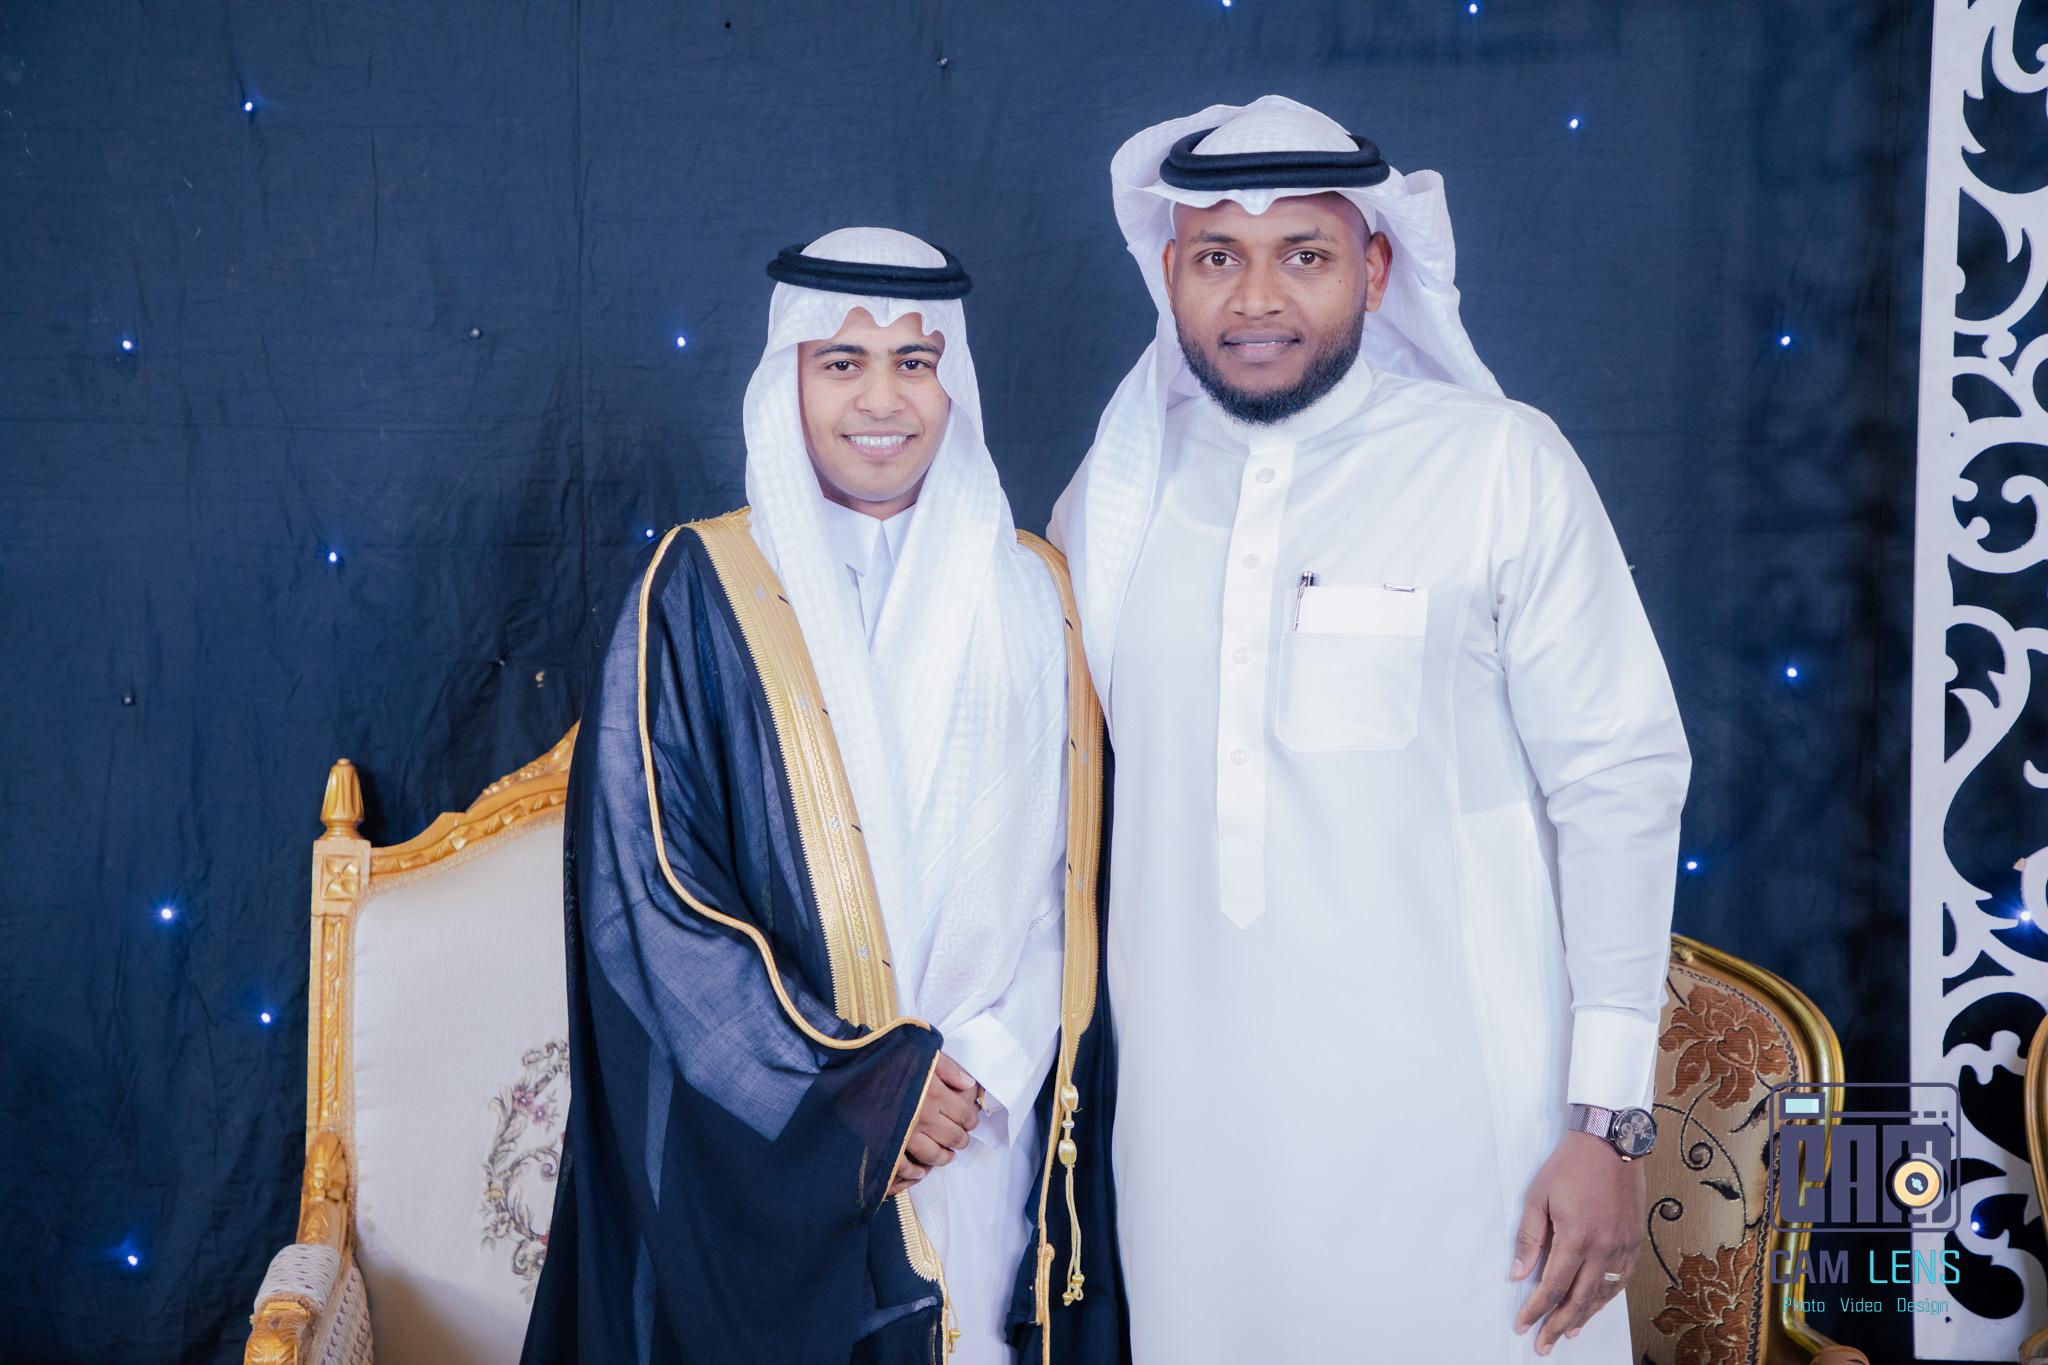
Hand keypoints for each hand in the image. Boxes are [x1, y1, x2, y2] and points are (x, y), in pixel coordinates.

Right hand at [886, 1053, 982, 1196]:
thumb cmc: (889, 1060)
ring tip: (948, 1156)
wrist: (856, 1070)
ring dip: (944, 1158)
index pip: (964, 1115)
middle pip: (953, 1137)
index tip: (970, 1122)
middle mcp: (924, 1116)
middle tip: (962, 1139)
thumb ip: (948, 1068)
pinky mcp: (888, 1142)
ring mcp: (906, 1132)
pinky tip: (921, 1171)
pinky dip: (915, 1172)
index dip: (971, 1121)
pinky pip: (905, 1165)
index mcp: (935, 1094)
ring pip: (934, 1154)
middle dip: (961, 1140)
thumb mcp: (923, 1054)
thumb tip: (968, 1083)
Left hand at [1510, 1130, 1645, 1354]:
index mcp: (1576, 1238)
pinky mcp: (1634, 1241)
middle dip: (1560, 1325)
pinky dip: (1607, 1297)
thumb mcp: (1538, 1197)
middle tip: (1545, 1344)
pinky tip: (1597, 1305)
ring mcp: (1622, 1246)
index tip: (1523, 1325)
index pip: (1553, 1286)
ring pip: (1604, 1294)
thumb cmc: (1569, 1166)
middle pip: (1580, 1299)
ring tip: (1569, 1332)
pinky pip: (1621, 1279)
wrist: (1610, 1143)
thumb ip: (1530, 1238)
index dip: (1536, 1310)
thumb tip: (1519, 1274)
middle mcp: (1603, 1248)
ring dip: (1585, 1316)